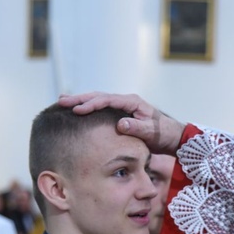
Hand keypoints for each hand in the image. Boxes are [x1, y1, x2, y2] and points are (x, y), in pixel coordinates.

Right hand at [58, 92, 185, 155]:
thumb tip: (120, 124)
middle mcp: (126, 101)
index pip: (107, 100)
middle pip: (99, 96)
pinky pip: (102, 109)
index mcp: (132, 102)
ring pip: (99, 101)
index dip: (91, 104)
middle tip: (61, 101)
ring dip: (82, 101)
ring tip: (64, 102)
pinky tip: (78, 111)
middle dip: (80, 98)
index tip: (77, 110)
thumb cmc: (163, 134)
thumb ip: (137, 128)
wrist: (172, 137)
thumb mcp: (151, 132)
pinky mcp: (122, 114)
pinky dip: (90, 109)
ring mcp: (123, 107)